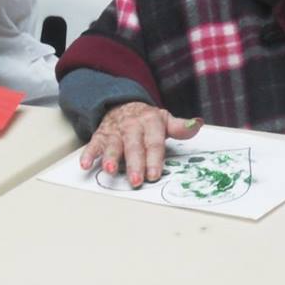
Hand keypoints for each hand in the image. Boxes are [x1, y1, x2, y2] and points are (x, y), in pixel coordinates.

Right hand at [78, 102, 200, 187]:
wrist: (121, 103)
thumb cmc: (146, 120)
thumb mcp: (164, 120)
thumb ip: (180, 127)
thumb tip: (198, 124)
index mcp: (151, 122)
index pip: (154, 142)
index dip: (154, 159)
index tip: (154, 175)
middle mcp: (132, 126)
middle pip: (134, 146)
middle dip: (135, 164)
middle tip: (137, 181)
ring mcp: (115, 131)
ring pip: (113, 145)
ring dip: (111, 158)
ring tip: (110, 170)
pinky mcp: (100, 135)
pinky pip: (93, 144)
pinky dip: (88, 154)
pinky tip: (86, 164)